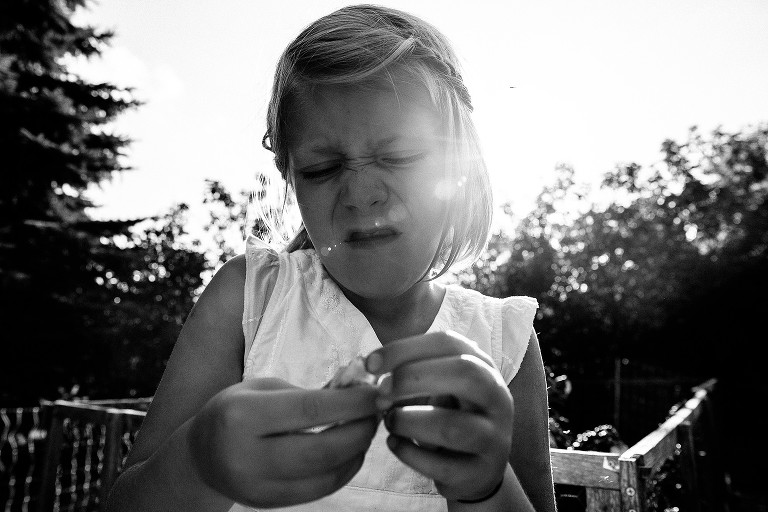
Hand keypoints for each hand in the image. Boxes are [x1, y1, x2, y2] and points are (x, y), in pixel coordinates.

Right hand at [187, 378, 378, 507]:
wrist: (200, 454)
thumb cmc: (236, 410)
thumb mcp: (263, 389)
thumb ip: (308, 392)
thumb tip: (359, 392)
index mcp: (242, 416)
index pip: (310, 410)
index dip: (351, 402)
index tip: (377, 393)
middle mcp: (246, 455)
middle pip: (322, 450)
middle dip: (360, 430)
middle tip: (377, 413)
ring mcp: (257, 486)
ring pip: (325, 476)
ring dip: (357, 452)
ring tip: (366, 429)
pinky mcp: (268, 503)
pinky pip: (319, 491)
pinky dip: (343, 471)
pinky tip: (351, 452)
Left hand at [366, 330, 512, 500]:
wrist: (479, 469)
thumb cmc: (450, 416)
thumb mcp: (440, 387)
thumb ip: (413, 372)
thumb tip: (372, 366)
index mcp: (484, 367)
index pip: (449, 342)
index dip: (406, 349)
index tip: (371, 364)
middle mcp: (498, 397)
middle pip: (464, 373)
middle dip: (413, 377)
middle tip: (381, 392)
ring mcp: (495, 437)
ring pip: (452, 427)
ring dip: (408, 422)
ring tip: (389, 421)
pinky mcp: (483, 472)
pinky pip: (443, 465)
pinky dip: (410, 454)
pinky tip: (394, 444)